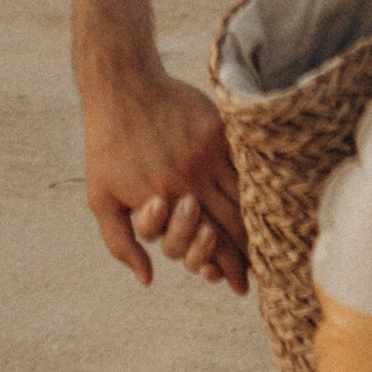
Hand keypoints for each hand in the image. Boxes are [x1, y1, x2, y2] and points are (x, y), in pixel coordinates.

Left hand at [94, 72, 249, 293]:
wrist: (120, 85)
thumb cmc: (107, 146)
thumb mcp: (100, 199)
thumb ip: (121, 244)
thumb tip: (148, 280)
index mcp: (166, 203)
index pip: (208, 247)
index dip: (226, 270)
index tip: (238, 286)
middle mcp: (191, 181)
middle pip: (233, 227)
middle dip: (249, 256)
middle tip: (262, 273)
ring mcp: (207, 153)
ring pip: (244, 198)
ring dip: (259, 223)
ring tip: (271, 243)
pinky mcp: (217, 129)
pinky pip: (245, 162)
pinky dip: (258, 183)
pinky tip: (269, 198)